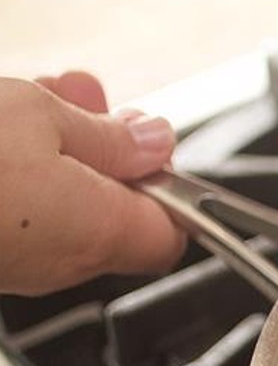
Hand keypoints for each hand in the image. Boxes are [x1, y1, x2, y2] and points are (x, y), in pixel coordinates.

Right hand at [0, 73, 184, 296]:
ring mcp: (19, 266)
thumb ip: (107, 135)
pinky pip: (24, 217)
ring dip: (63, 152)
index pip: (173, 230)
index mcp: (102, 231)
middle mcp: (64, 263)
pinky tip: (9, 130)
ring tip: (42, 98)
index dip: (169, 182)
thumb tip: (155, 142)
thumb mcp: (42, 117)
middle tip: (89, 105)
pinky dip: (25, 174)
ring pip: (65, 211)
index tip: (149, 141)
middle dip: (108, 150)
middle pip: (117, 214)